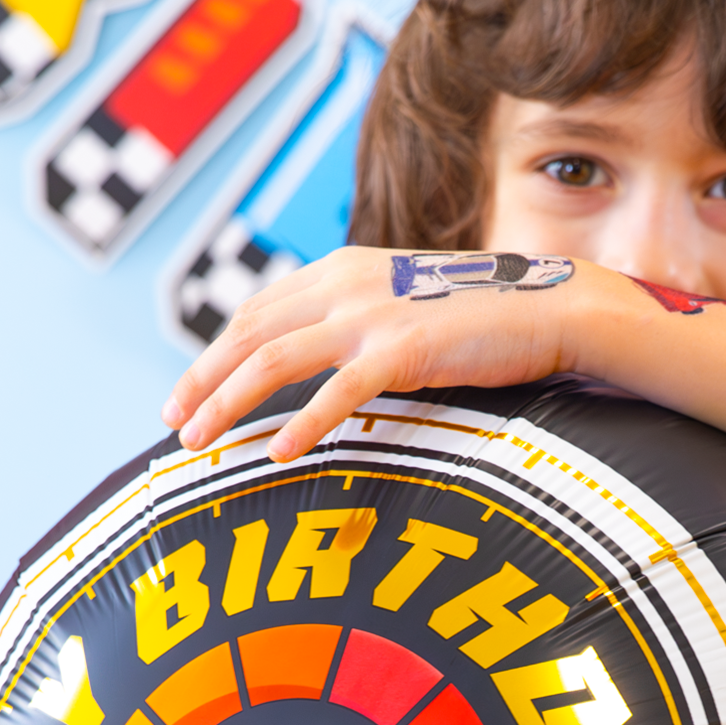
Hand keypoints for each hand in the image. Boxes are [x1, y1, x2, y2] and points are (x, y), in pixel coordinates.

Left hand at [162, 247, 604, 464]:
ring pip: (273, 360)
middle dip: (201, 380)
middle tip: (172, 424)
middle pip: (249, 333)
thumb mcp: (407, 308)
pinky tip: (276, 455)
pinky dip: (301, 425)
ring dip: (226, 403)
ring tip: (197, 444)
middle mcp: (347, 284)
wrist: (552, 310)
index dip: (215, 352)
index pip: (258, 311)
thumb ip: (360, 324)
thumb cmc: (485, 320)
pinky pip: (336, 393)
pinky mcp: (404, 349)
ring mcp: (373, 315)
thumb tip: (325, 365)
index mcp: (344, 270)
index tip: (187, 391)